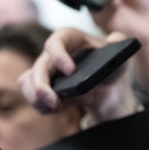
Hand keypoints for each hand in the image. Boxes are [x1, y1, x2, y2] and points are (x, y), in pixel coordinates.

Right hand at [18, 28, 139, 124]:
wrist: (107, 88)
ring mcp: (46, 69)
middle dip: (42, 84)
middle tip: (54, 101)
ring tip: (52, 108)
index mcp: (72, 39)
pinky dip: (37, 103)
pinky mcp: (42, 85)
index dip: (59, 54)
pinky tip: (51, 110)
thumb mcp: (121, 55)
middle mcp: (55, 52)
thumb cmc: (111, 67)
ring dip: (35, 96)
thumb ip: (120, 43)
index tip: (70, 71)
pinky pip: (29, 91)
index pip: (58, 40)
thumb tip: (115, 40)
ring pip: (28, 79)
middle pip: (40, 64)